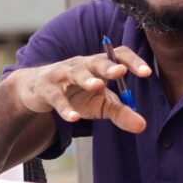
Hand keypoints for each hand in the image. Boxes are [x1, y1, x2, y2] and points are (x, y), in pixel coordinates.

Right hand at [9, 48, 150, 133]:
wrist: (36, 91)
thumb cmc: (75, 95)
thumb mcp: (100, 105)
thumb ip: (122, 113)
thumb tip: (143, 126)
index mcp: (98, 65)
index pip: (117, 56)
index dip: (132, 61)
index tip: (147, 72)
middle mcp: (81, 65)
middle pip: (96, 61)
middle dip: (108, 66)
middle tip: (121, 72)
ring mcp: (62, 75)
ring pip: (75, 72)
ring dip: (86, 78)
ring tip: (97, 85)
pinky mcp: (46, 89)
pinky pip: (56, 97)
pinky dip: (65, 107)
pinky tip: (74, 118)